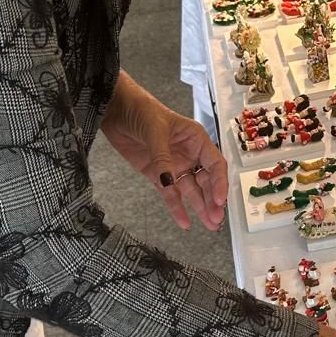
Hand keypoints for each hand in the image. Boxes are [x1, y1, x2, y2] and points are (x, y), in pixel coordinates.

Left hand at [102, 72, 227, 230]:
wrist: (116, 110)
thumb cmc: (141, 110)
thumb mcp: (156, 131)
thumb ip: (163, 158)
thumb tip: (169, 182)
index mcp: (196, 139)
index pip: (214, 164)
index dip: (219, 183)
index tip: (220, 201)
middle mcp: (189, 154)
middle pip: (206, 181)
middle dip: (212, 200)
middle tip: (216, 220)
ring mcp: (173, 165)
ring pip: (191, 190)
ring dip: (200, 207)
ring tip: (210, 226)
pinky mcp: (157, 174)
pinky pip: (170, 194)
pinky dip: (177, 208)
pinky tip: (185, 223)